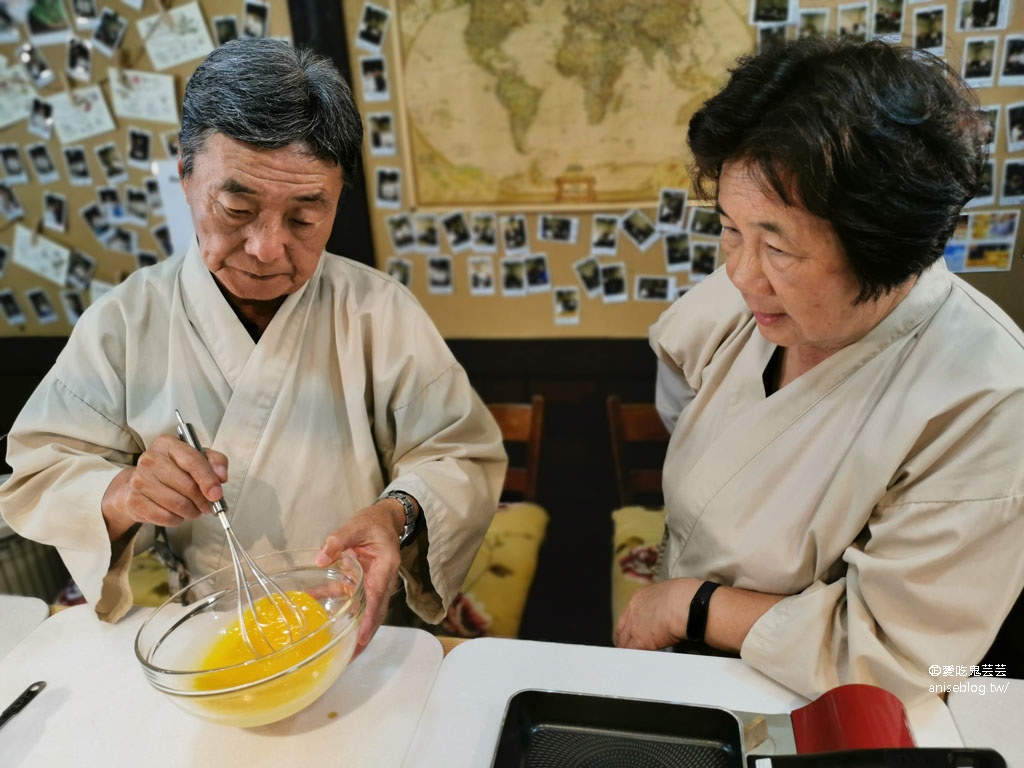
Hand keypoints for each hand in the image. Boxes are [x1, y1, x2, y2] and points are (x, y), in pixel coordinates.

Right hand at [101, 433, 228, 539]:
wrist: (142, 483)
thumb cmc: (173, 469)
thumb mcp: (197, 458)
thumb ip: (215, 462)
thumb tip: (221, 476)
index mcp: (167, 444)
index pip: (192, 461)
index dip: (208, 480)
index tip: (217, 494)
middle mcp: (150, 459)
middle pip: (187, 485)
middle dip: (203, 500)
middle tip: (208, 505)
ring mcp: (139, 480)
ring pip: (177, 504)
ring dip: (191, 512)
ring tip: (193, 510)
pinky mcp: (133, 500)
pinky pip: (164, 517)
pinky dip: (176, 519)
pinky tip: (177, 514)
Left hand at [315, 500, 404, 658]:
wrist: (384, 520)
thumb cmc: (372, 523)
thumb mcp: (355, 526)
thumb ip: (337, 540)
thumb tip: (320, 559)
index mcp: (385, 566)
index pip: (376, 596)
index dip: (369, 618)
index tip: (361, 637)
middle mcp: (382, 579)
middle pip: (375, 612)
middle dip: (365, 635)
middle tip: (351, 656)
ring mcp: (373, 583)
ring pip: (366, 611)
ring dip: (356, 630)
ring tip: (343, 652)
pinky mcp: (362, 583)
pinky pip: (353, 601)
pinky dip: (341, 612)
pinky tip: (322, 618)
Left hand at [614, 577, 700, 650]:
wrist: (686, 604)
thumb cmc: (685, 596)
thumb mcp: (669, 591)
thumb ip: (664, 601)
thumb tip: (670, 607)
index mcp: (641, 597)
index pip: (630, 613)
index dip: (632, 623)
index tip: (637, 628)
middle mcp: (633, 610)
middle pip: (621, 627)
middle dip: (624, 636)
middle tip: (627, 644)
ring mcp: (634, 626)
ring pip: (623, 641)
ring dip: (627, 649)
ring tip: (630, 657)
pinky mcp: (640, 641)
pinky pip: (630, 651)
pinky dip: (632, 658)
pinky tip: (634, 662)